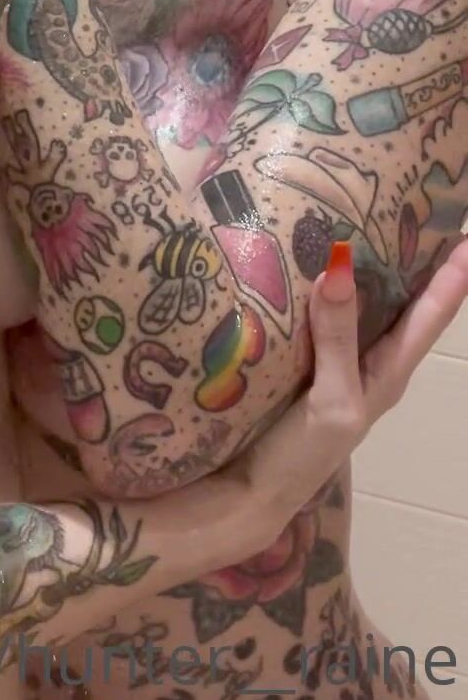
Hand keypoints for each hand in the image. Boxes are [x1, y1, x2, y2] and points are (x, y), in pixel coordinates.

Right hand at [192, 239, 467, 560]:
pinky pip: (323, 308)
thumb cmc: (303, 453)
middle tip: (414, 207)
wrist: (252, 492)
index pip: (432, 314)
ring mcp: (336, 358)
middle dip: (416, 257)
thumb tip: (339, 266)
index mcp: (389, 370)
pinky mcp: (301, 356)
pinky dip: (325, 280)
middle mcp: (369, 359)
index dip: (454, 275)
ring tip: (370, 216)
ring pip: (364, 301)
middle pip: (404, 300)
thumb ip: (338, 338)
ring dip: (370, 264)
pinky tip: (310, 257)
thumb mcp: (332, 400)